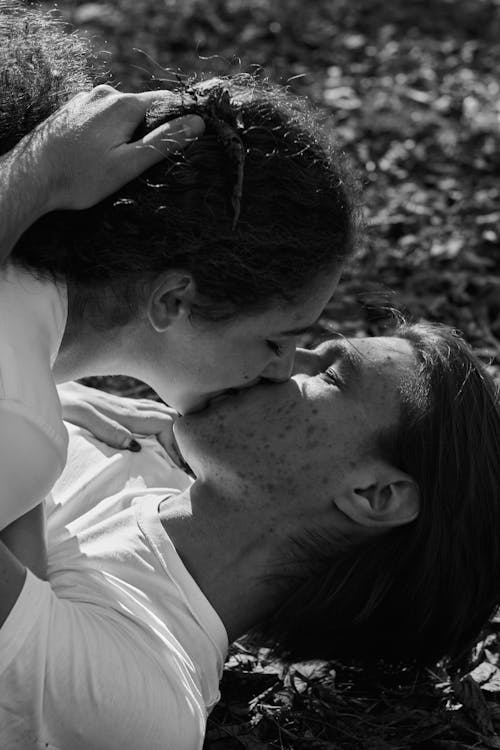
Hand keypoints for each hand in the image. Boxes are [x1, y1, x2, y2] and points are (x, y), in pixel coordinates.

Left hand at [15, 84, 204, 212]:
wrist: (32, 177)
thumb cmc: (80, 177)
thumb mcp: (128, 164)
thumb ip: (163, 142)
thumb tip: (197, 123)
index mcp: (124, 105)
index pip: (166, 102)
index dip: (180, 119)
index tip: (188, 140)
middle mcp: (105, 94)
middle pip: (143, 108)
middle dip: (150, 131)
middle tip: (146, 163)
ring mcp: (86, 100)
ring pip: (121, 114)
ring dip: (128, 134)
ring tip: (119, 163)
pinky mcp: (72, 110)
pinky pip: (102, 117)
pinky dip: (109, 133)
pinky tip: (100, 155)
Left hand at [58, 382, 183, 466]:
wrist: (43, 382)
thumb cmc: (58, 401)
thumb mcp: (79, 415)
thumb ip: (106, 428)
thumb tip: (136, 446)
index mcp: (122, 412)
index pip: (165, 424)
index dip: (175, 444)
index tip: (178, 465)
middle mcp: (128, 407)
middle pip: (170, 416)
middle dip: (182, 437)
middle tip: (186, 461)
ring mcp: (124, 405)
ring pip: (161, 412)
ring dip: (175, 429)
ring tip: (181, 450)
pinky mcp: (117, 406)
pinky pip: (150, 412)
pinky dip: (163, 422)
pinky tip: (161, 433)